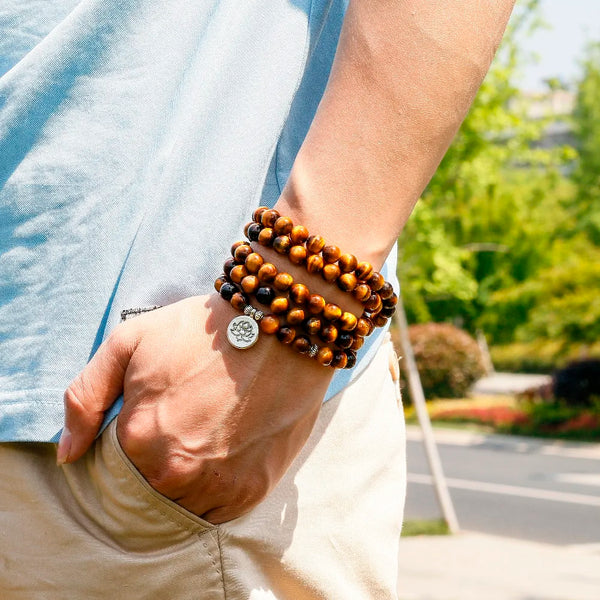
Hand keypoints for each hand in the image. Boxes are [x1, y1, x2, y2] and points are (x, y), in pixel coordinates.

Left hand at [58, 295, 333, 522]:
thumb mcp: (129, 341)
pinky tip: (225, 450)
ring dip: (187, 479)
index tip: (153, 416)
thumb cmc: (203, 330)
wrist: (278, 328)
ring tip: (208, 434)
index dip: (129, 441)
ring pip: (182, 503)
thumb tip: (69, 454)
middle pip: (147, 488)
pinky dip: (215, 489)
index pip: (111, 468)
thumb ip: (85, 397)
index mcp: (138, 438)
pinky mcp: (252, 490)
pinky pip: (217, 510)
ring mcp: (217, 486)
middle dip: (157, 460)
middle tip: (185, 421)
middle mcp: (175, 472)